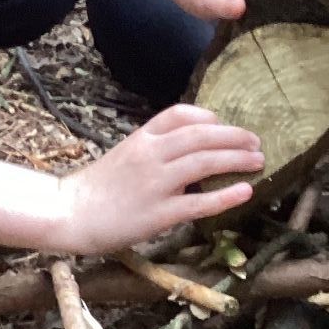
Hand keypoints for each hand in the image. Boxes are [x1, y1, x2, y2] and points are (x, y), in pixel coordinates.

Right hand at [55, 104, 264, 254]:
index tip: (224, 124)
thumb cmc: (96, 187)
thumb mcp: (124, 155)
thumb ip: (152, 148)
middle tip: (257, 142)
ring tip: (258, 161)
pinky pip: (199, 203)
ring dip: (237, 159)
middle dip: (234, 137)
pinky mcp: (159, 213)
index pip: (179, 115)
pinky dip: (226, 195)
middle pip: (201, 136)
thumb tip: (187, 146)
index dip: (207, 117)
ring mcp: (156, 183)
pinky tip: (246, 191)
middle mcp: (151, 154)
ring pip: (205, 162)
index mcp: (141, 138)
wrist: (69, 213)